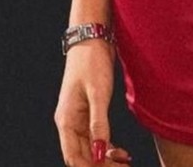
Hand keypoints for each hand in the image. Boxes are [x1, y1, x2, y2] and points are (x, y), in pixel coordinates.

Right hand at [53, 40, 131, 164]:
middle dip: (102, 166)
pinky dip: (107, 148)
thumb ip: (99, 124)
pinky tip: (121, 152)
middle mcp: (69, 123)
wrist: (92, 38)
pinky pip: (94, 138)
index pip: (74, 158)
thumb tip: (100, 154)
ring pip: (89, 150)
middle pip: (82, 157)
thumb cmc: (92, 62)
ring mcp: (77, 119)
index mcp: (66, 121)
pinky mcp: (87, 113)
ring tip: (126, 162)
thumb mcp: (98, 93)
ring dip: (106, 159)